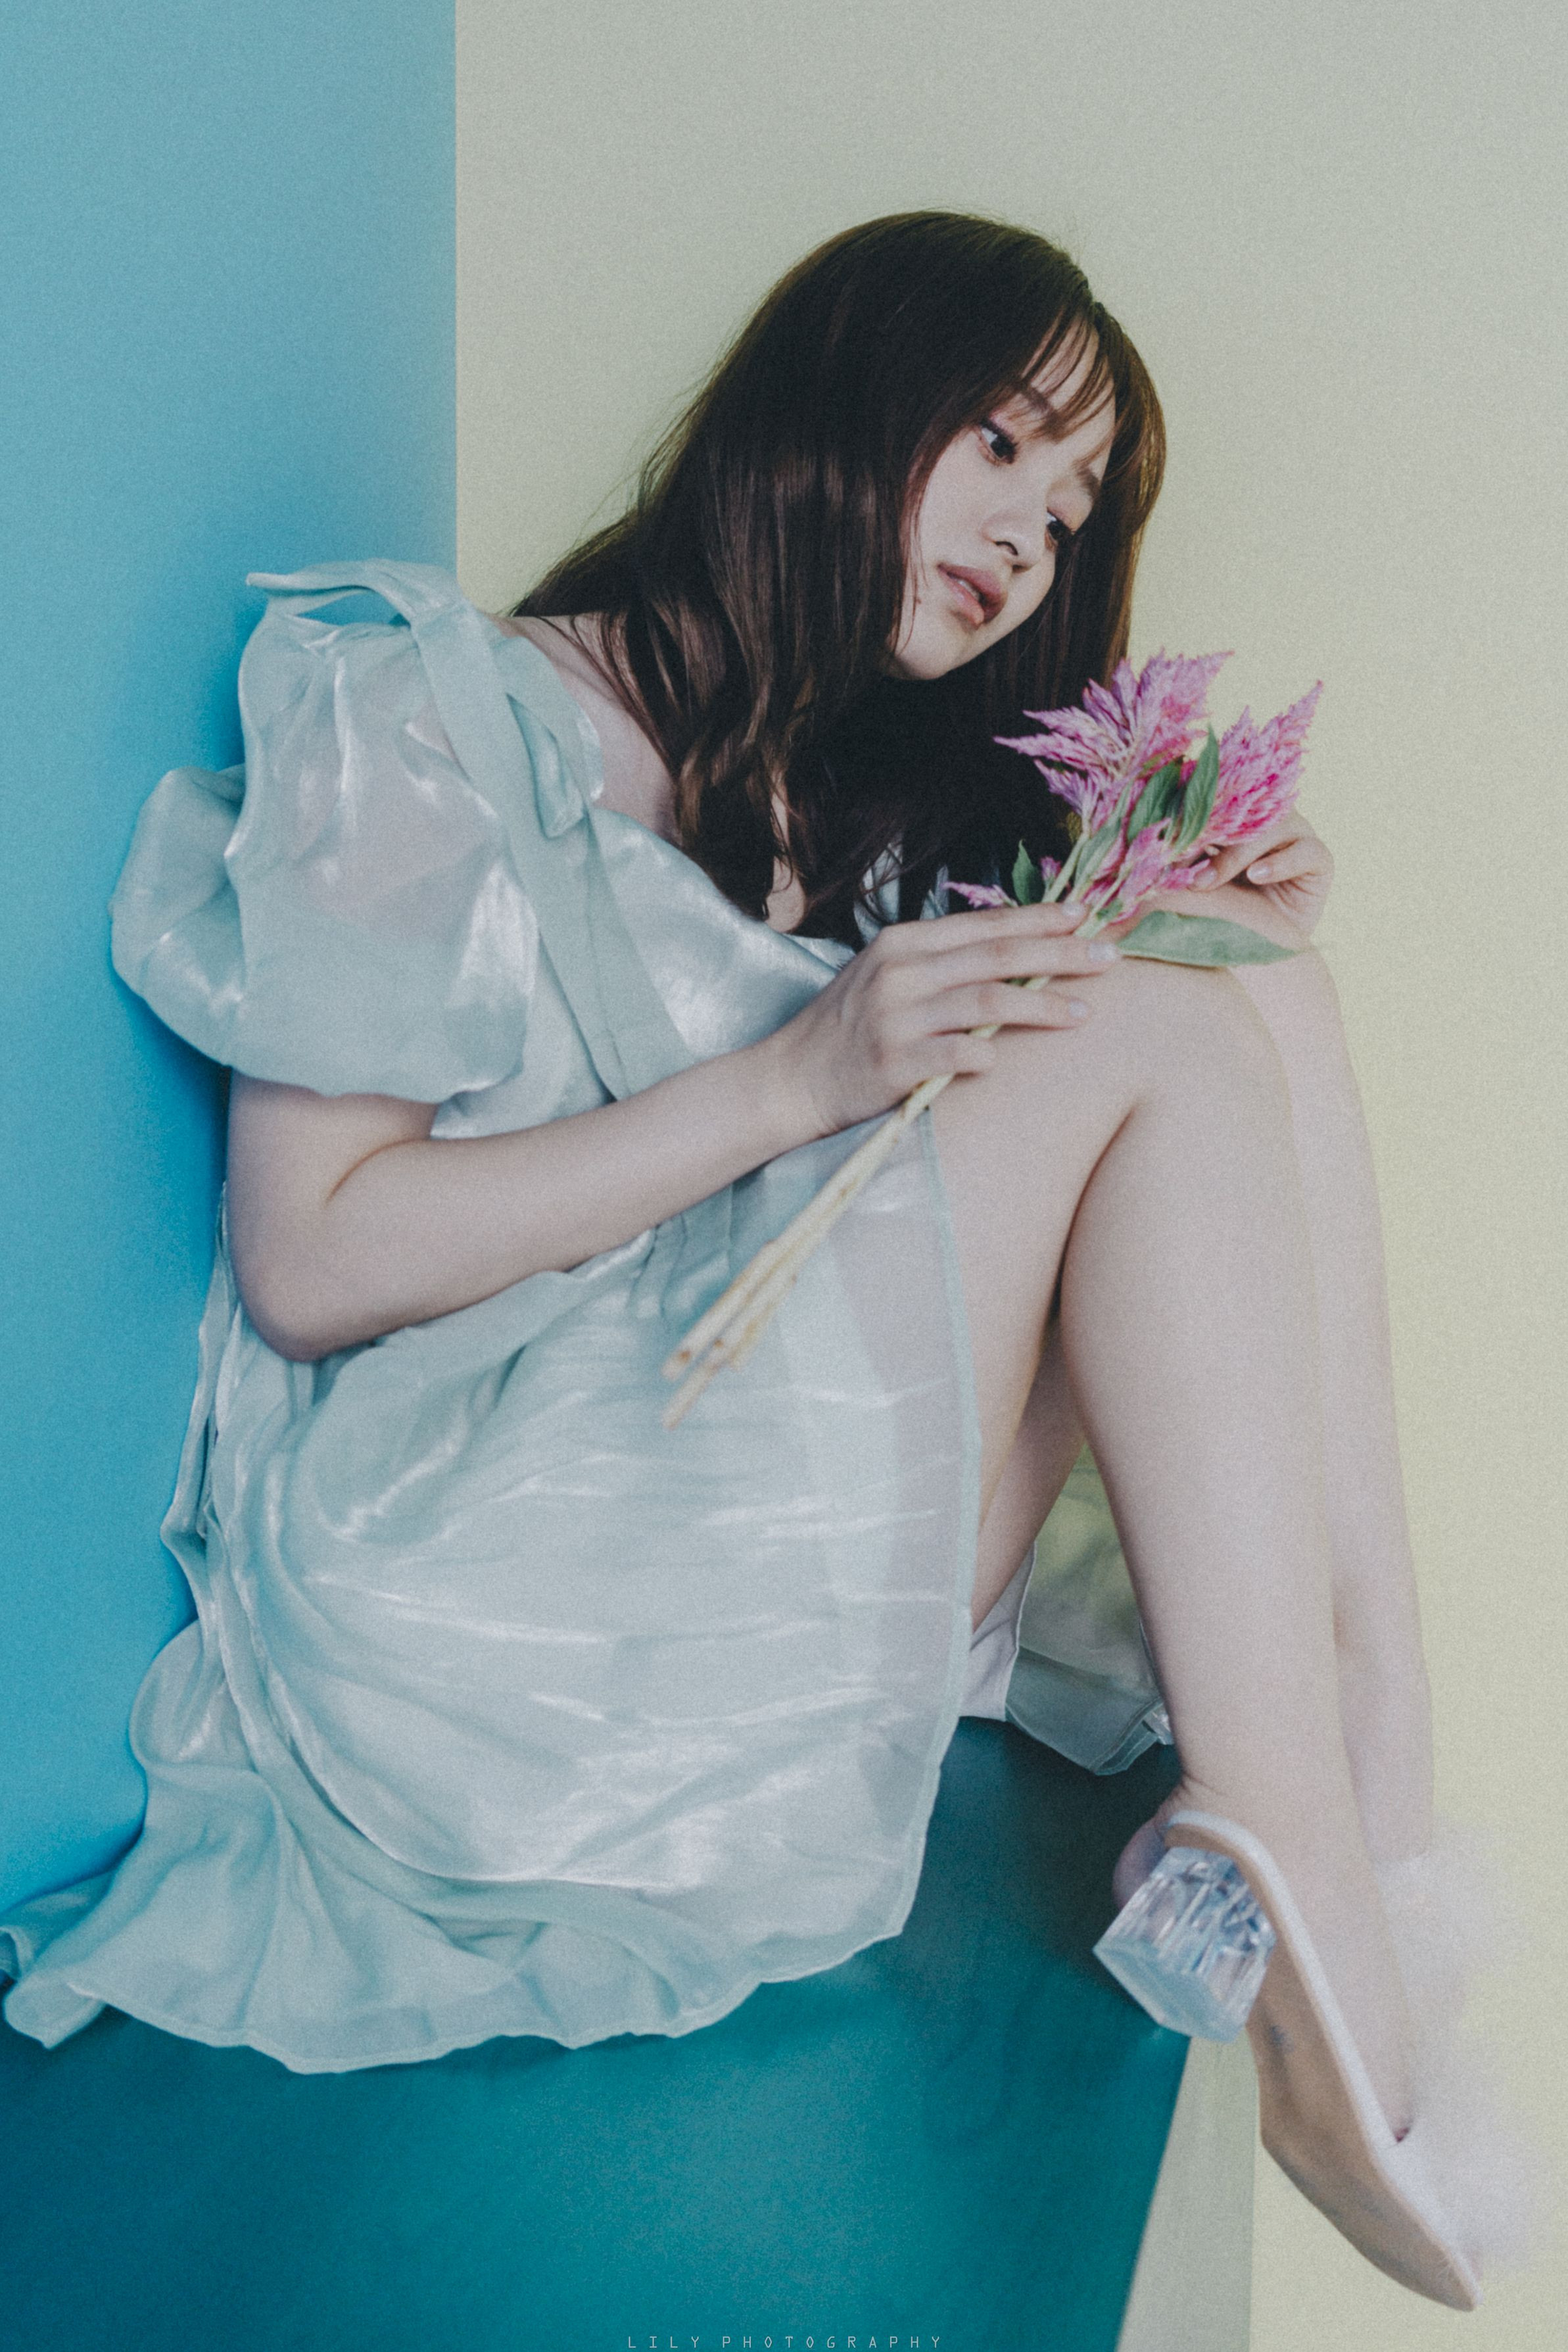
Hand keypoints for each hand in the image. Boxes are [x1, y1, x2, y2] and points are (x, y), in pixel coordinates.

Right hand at [769, 903, 1118, 1138]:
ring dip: (1042, 1007)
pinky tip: (1005, 1062)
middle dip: (1059, 955)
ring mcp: (896, 1017)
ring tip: (1084, 1013)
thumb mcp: (886, 977)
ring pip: (986, 1003)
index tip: (1087, 917)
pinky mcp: (892, 1064)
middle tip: (1109, 959)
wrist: (789, 1080)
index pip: (985, 926)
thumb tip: (1013, 950)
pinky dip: (985, 1057)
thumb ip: (940, 961)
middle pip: (997, 957)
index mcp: (903, 944)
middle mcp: (900, 972)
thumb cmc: (847, 1030)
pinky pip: (955, 1057)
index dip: (1040, 919)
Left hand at [1101, 813, 1333, 956]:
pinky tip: (1256, 878)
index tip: (1160, 807)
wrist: (1247, 975)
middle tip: (1181, 847)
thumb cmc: (1204, 934)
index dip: (1190, 797)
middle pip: (1245, 802)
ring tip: (1209, 881)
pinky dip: (1281, 861)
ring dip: (1237, 850)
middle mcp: (1259, 827)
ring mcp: (1291, 842)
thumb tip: (1097, 848)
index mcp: (1225, 826)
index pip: (1212, 795)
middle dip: (1211, 823)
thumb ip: (1146, 870)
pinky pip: (1309, 850)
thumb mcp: (1167, 896)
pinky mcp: (1318, 865)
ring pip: (1274, 821)